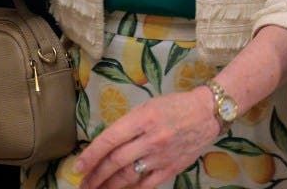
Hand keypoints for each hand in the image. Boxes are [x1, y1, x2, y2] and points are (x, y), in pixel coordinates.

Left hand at [76, 86, 219, 188]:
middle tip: (83, 184)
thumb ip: (129, 124)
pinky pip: (147, 185)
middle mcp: (150, 138)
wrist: (208, 113)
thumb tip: (107, 144)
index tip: (78, 167)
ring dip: (108, 186)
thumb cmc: (175, 105)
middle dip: (95, 175)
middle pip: (115, 161)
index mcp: (142, 118)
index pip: (110, 140)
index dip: (91, 155)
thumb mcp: (148, 106)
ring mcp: (161, 156)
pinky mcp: (171, 168)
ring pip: (128, 176)